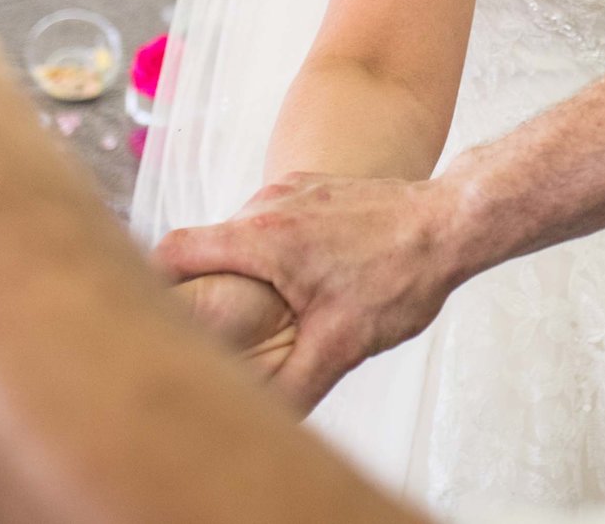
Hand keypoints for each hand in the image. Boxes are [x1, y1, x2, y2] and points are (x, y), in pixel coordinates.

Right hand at [153, 171, 466, 412]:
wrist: (453, 221)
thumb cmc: (400, 275)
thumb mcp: (342, 345)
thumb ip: (293, 385)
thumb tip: (262, 416)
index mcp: (260, 237)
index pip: (173, 251)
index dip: (151, 282)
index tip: (152, 313)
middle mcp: (268, 204)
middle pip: (204, 245)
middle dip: (202, 286)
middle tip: (213, 326)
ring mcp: (293, 190)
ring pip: (241, 233)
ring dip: (244, 269)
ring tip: (267, 308)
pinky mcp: (316, 188)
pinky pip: (273, 221)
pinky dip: (274, 251)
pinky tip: (304, 280)